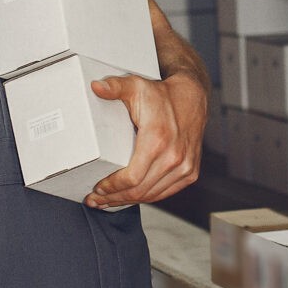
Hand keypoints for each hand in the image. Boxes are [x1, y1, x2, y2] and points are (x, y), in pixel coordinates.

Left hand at [85, 72, 207, 208]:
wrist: (192, 97)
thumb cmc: (162, 94)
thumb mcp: (136, 86)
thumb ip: (115, 87)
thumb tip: (95, 86)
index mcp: (157, 140)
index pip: (132, 177)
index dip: (112, 187)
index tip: (97, 189)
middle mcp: (174, 156)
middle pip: (139, 191)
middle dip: (114, 198)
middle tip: (95, 200)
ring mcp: (185, 167)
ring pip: (152, 195)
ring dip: (128, 201)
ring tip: (109, 202)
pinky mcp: (191, 172)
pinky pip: (165, 192)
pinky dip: (147, 197)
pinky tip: (131, 197)